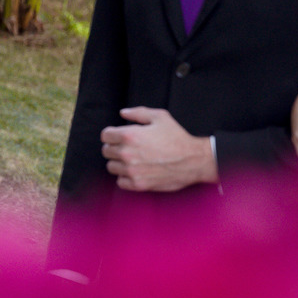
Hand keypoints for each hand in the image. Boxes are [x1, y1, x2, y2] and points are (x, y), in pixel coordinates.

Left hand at [102, 107, 216, 191]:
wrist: (192, 160)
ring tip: (131, 159)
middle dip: (114, 147)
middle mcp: (127, 153)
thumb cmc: (177, 138)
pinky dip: (125, 177)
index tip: (118, 136)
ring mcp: (131, 171)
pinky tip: (135, 171)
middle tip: (127, 147)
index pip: (105, 135)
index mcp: (129, 135)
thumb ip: (138, 113)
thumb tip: (123, 113)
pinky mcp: (137, 184)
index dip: (111, 134)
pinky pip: (120, 182)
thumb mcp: (160, 117)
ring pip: (111, 167)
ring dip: (118, 162)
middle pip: (106, 151)